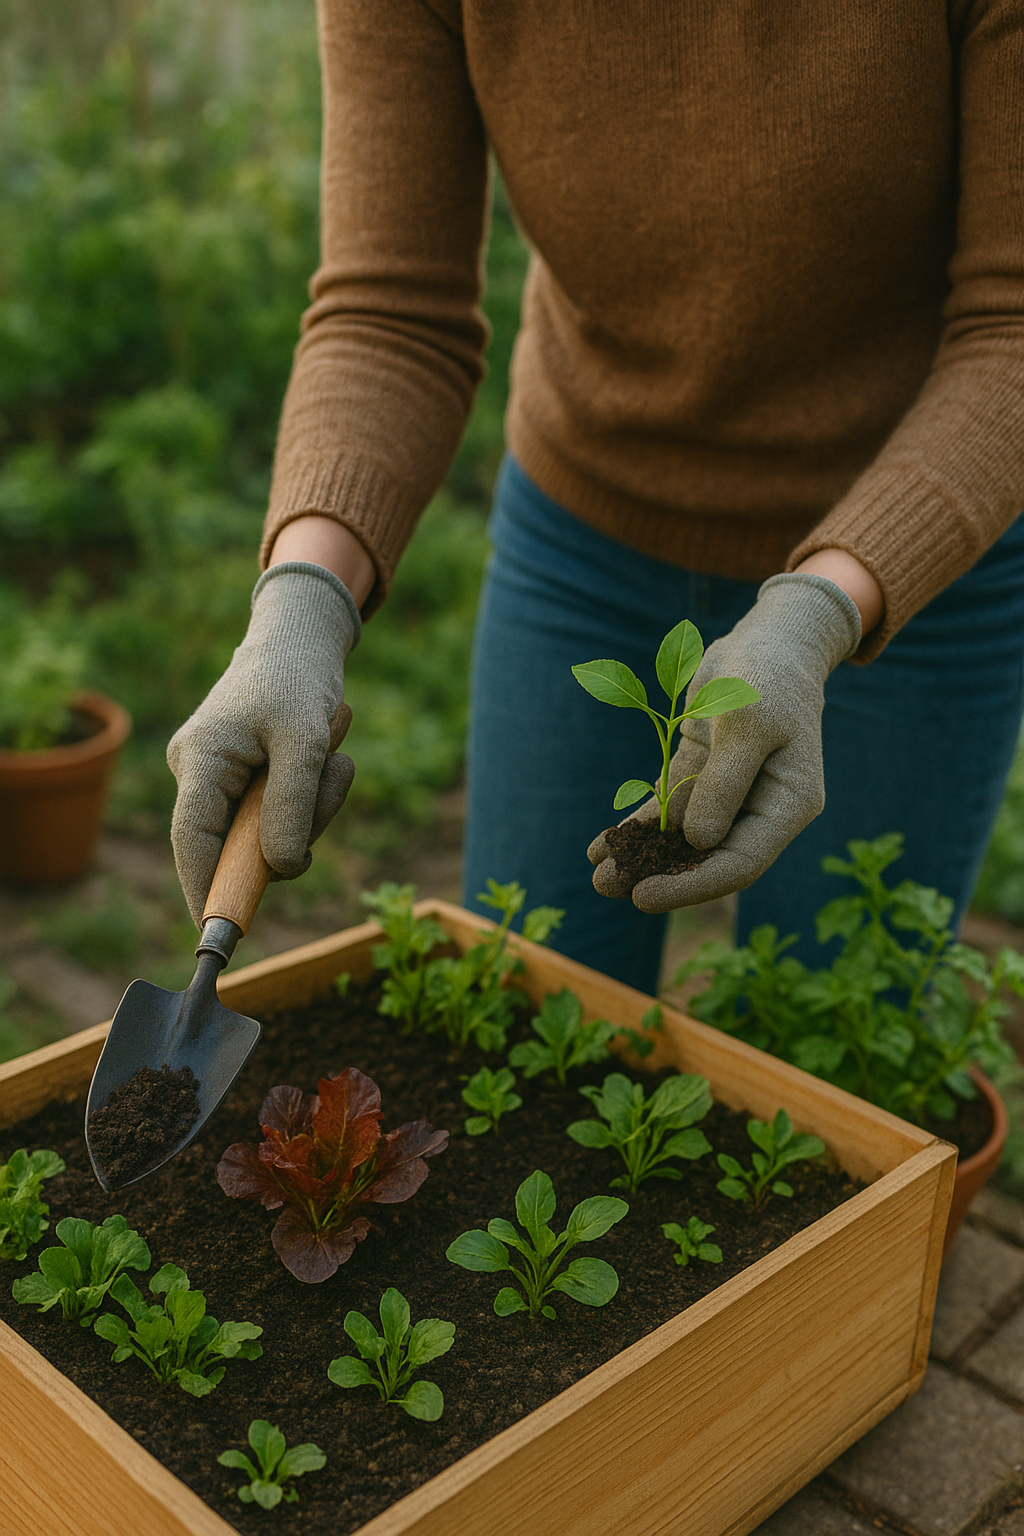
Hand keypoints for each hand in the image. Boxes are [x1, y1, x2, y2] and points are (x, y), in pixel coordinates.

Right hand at [167, 562, 360, 925]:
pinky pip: (280, 811)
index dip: (206, 890)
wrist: (302, 638)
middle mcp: (199, 771)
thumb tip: (280, 870)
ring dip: (313, 804)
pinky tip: (326, 754)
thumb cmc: (299, 678)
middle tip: (332, 773)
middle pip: (239, 841)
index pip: (194, 841)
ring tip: (332, 752)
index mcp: (200, 759)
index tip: (219, 934)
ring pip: (268, 830)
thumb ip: (293, 805)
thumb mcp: (305, 742)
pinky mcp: (243, 777)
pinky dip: (311, 794)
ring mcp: (218, 776)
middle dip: (296, 827)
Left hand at [588, 573, 861, 910]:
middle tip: (607, 887)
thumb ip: (724, 782)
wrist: (766, 637)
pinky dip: (638, 824)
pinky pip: (667, 806)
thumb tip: (697, 841)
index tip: (644, 896)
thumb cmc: (767, 674)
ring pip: (681, 836)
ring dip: (641, 854)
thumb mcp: (747, 722)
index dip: (692, 885)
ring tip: (598, 874)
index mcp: (788, 805)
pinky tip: (603, 843)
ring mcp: (729, 793)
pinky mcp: (701, 773)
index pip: (741, 862)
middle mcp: (760, 807)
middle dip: (658, 874)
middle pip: (707, 857)